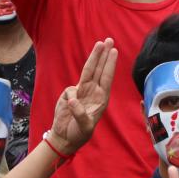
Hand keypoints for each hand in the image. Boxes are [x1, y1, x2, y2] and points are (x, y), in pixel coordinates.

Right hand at [48, 39, 116, 154]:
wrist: (65, 137)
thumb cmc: (79, 134)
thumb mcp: (83, 127)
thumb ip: (79, 113)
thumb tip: (72, 99)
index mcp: (101, 99)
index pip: (106, 77)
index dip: (109, 64)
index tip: (113, 51)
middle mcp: (93, 92)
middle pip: (99, 69)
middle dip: (104, 54)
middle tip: (109, 39)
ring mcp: (82, 91)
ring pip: (88, 71)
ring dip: (94, 57)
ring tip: (99, 43)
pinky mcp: (70, 94)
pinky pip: (70, 91)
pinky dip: (69, 98)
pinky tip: (68, 110)